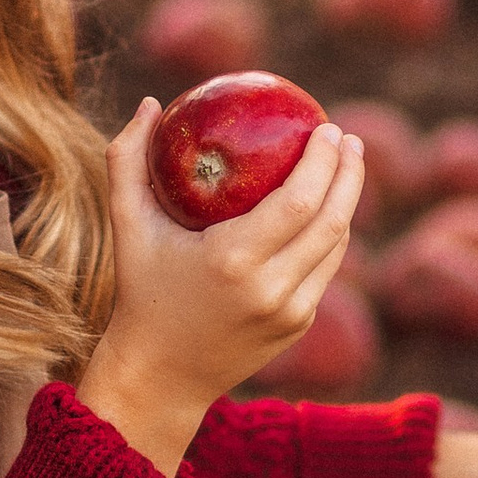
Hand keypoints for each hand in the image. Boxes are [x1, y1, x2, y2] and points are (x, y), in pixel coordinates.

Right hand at [77, 102, 364, 477]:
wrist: (161, 375)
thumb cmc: (141, 291)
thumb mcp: (127, 226)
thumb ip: (127, 161)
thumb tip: (150, 102)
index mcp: (234, 261)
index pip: (300, 201)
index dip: (324, 161)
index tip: (328, 127)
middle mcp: (271, 289)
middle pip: (334, 221)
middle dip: (350, 173)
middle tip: (347, 138)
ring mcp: (292, 312)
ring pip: (336, 246)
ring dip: (347, 201)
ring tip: (346, 164)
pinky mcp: (299, 325)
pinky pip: (324, 269)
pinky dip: (330, 233)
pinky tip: (328, 205)